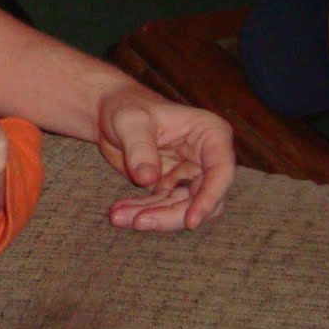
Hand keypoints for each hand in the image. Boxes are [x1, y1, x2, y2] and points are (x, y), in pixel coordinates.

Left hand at [97, 84, 232, 230]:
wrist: (107, 112)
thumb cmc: (124, 107)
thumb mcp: (129, 122)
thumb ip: (139, 148)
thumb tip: (148, 180)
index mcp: (210, 134)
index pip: (221, 171)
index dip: (209, 198)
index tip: (191, 222)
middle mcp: (206, 157)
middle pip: (203, 198)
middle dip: (171, 214)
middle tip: (139, 221)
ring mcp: (190, 173)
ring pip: (183, 207)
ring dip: (153, 216)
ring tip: (119, 217)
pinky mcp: (172, 186)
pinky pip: (164, 207)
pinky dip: (143, 212)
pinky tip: (120, 213)